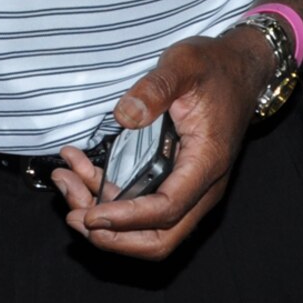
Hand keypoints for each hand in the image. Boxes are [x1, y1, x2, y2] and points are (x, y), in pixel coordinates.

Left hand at [49, 28, 266, 259]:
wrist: (237, 69)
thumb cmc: (213, 68)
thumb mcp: (184, 65)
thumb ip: (156, 88)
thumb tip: (126, 116)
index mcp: (206, 162)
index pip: (167, 209)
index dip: (127, 219)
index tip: (91, 214)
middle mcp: (201, 187)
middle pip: (159, 237)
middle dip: (112, 235)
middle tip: (72, 213)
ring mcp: (188, 188)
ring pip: (147, 227)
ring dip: (103, 216)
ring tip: (65, 182)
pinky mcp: (173, 181)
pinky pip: (141, 204)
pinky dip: (107, 196)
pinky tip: (78, 168)